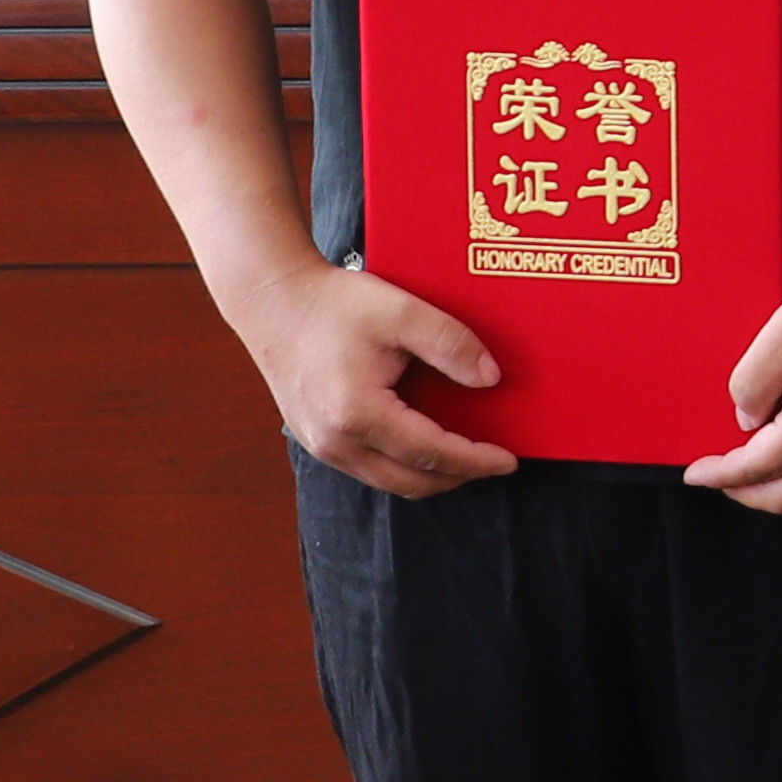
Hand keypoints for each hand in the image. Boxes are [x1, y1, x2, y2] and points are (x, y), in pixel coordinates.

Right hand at [233, 257, 515, 500]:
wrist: (272, 299)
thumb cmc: (333, 303)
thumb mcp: (402, 312)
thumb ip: (451, 344)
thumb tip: (490, 379)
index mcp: (357, 414)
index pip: (431, 454)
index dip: (475, 460)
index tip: (508, 460)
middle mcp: (334, 442)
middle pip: (411, 482)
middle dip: (458, 476)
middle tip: (494, 463)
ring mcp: (320, 445)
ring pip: (388, 480)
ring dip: (430, 475)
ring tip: (466, 456)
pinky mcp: (315, 440)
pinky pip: (369, 467)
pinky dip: (403, 464)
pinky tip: (426, 444)